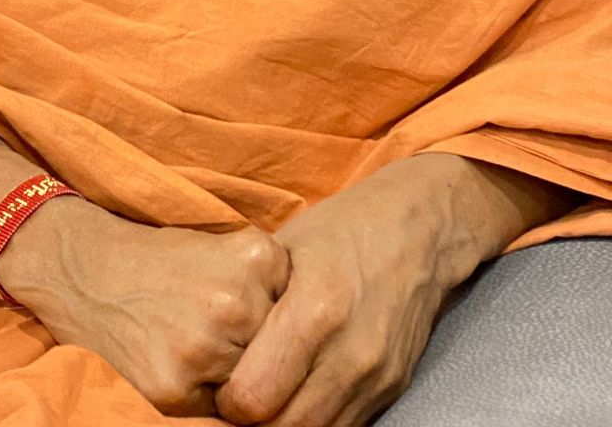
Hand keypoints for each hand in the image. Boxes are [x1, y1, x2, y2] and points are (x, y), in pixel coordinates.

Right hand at [0, 197, 290, 416]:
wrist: (86, 268)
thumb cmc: (162, 261)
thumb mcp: (225, 248)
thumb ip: (270, 285)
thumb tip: (316, 342)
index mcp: (255, 256)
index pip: (300, 313)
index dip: (282, 323)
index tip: (267, 320)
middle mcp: (235, 301)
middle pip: (279, 353)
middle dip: (260, 352)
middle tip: (220, 331)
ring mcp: (204, 348)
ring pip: (251, 387)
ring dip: (234, 377)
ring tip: (198, 344)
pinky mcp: (173, 389)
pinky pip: (217, 413)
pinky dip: (206, 399)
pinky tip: (181, 364)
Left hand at [216, 157, 459, 426]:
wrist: (422, 227)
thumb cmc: (344, 228)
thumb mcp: (284, 250)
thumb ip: (251, 304)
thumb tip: (212, 349)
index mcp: (315, 310)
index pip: (254, 397)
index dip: (227, 401)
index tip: (221, 385)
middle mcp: (350, 352)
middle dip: (251, 423)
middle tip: (237, 400)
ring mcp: (375, 374)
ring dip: (284, 426)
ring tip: (267, 399)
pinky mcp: (392, 385)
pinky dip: (315, 421)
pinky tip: (300, 396)